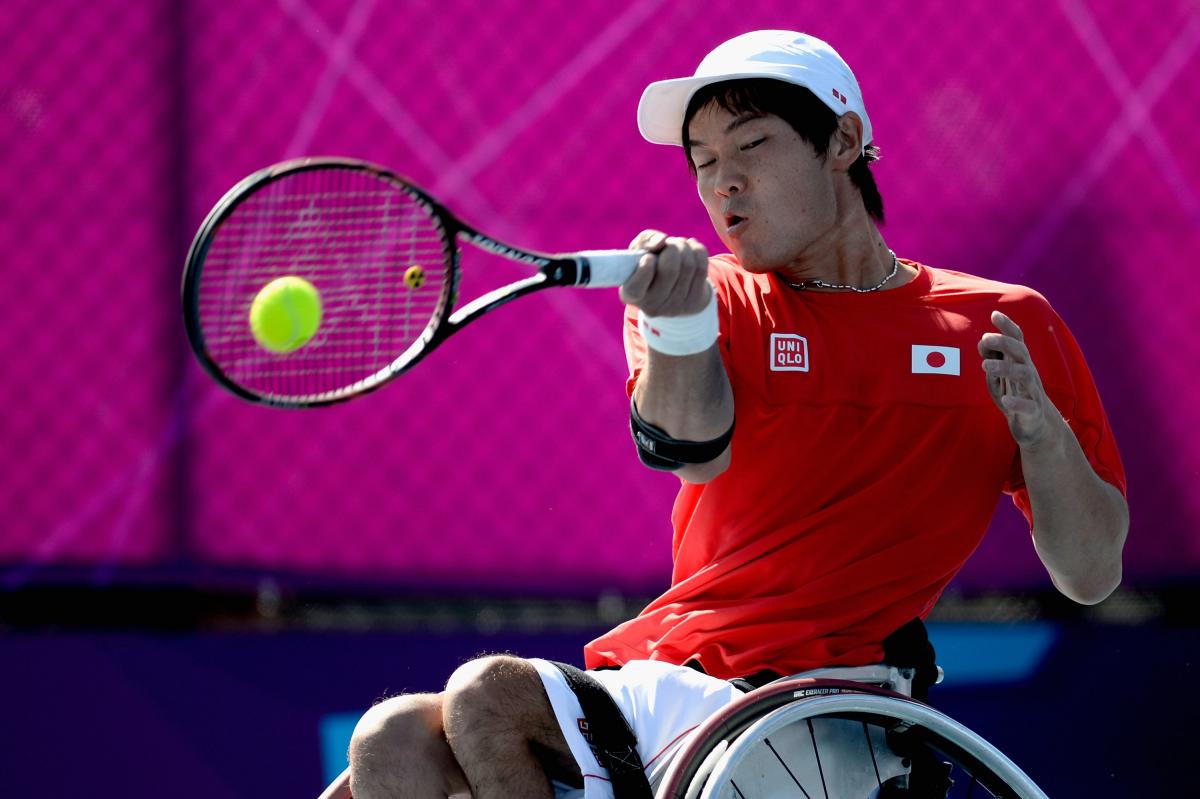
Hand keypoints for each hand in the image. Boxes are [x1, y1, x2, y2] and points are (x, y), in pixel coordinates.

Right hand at [619, 229, 710, 316]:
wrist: (671, 284)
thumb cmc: (650, 263)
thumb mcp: (639, 251)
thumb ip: (644, 241)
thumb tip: (661, 241)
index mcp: (631, 294)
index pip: (636, 288)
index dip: (645, 269)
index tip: (649, 257)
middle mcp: (652, 305)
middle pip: (670, 270)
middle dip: (672, 247)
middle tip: (669, 242)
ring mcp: (675, 307)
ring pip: (688, 267)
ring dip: (685, 247)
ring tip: (680, 244)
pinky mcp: (694, 302)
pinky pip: (702, 269)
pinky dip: (698, 251)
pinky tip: (692, 248)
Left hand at [978, 311, 1060, 448]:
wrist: (1034, 424)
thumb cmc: (1013, 393)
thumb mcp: (999, 374)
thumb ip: (992, 356)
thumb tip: (983, 341)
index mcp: (1020, 361)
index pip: (1017, 339)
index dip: (1008, 326)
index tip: (994, 314)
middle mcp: (1028, 372)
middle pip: (1021, 352)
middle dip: (1005, 343)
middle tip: (985, 338)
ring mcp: (1032, 391)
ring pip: (1023, 375)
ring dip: (1005, 368)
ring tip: (985, 365)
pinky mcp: (1033, 411)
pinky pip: (1028, 406)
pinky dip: (1017, 402)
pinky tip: (1005, 400)